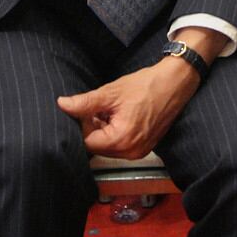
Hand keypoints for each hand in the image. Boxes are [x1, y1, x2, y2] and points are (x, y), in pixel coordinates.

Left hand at [56, 62, 196, 159]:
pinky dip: (116, 133)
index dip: (83, 124)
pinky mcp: (145, 148)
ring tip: (111, 110)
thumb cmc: (145, 86)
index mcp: (122, 141)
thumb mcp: (111, 93)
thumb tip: (62, 105)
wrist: (174, 83)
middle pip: (98, 147)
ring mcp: (139, 152)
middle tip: (100, 108)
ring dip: (104, 130)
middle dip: (93, 128)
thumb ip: (84, 103)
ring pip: (109, 147)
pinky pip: (121, 146)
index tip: (89, 108)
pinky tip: (121, 115)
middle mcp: (131, 153)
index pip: (88, 142)